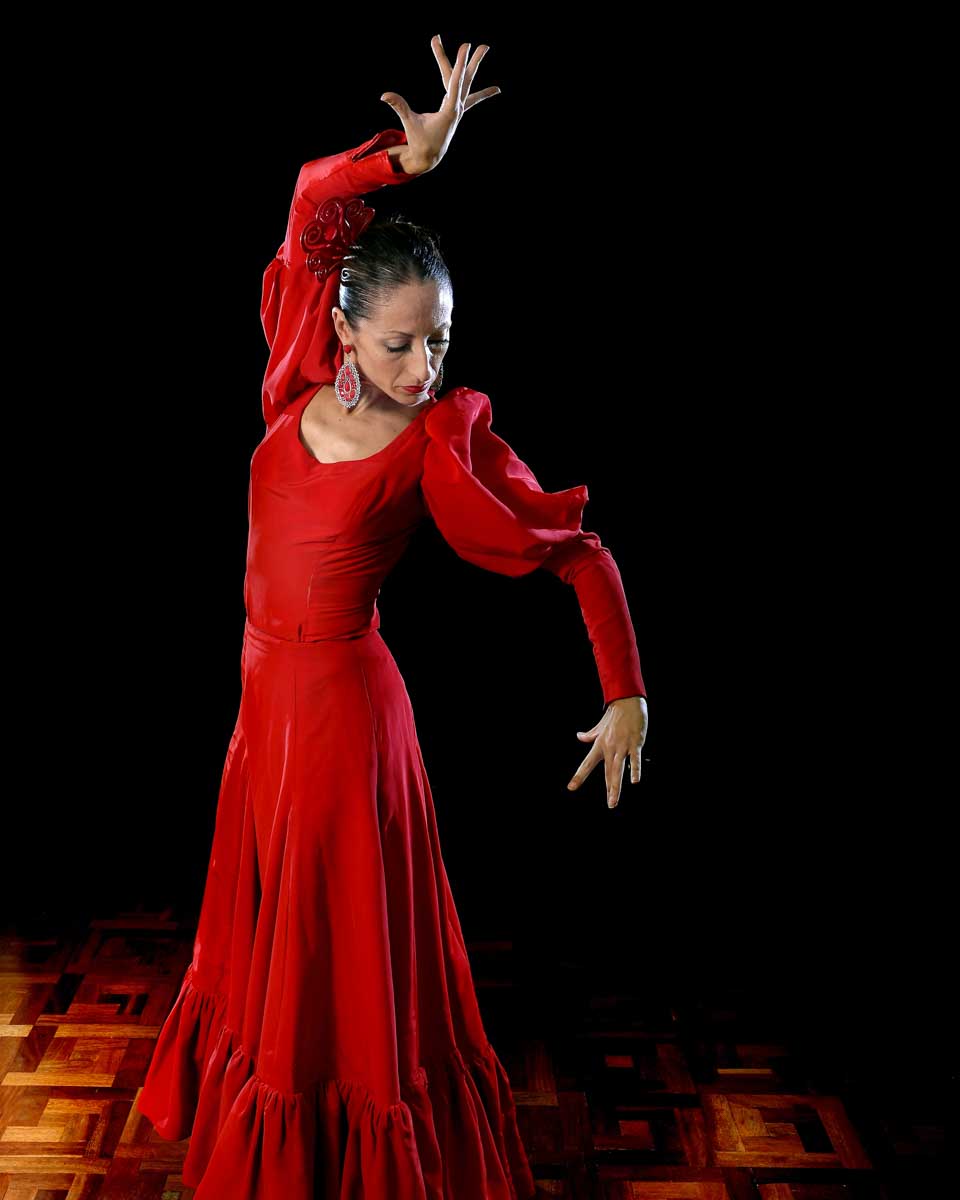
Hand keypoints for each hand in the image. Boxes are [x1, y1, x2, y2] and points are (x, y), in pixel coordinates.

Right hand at [380, 35, 500, 174]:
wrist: (429, 157)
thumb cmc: (419, 141)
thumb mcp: (409, 123)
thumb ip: (399, 107)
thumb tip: (384, 95)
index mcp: (449, 111)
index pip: (456, 82)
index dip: (460, 64)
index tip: (465, 47)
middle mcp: (457, 108)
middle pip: (463, 79)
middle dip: (469, 61)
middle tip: (475, 44)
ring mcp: (458, 108)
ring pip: (467, 82)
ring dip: (474, 65)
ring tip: (484, 48)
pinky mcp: (456, 110)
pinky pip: (471, 97)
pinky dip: (482, 93)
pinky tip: (496, 89)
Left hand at [566, 696, 647, 808]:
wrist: (627, 702)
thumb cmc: (614, 715)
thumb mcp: (599, 726)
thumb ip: (590, 735)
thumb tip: (579, 737)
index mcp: (599, 745)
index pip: (587, 764)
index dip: (579, 776)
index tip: (571, 787)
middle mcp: (609, 748)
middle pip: (607, 772)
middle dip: (608, 789)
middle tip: (610, 805)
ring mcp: (622, 746)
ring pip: (618, 770)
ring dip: (616, 787)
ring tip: (614, 801)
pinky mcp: (635, 743)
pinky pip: (634, 760)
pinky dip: (634, 770)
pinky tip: (634, 781)